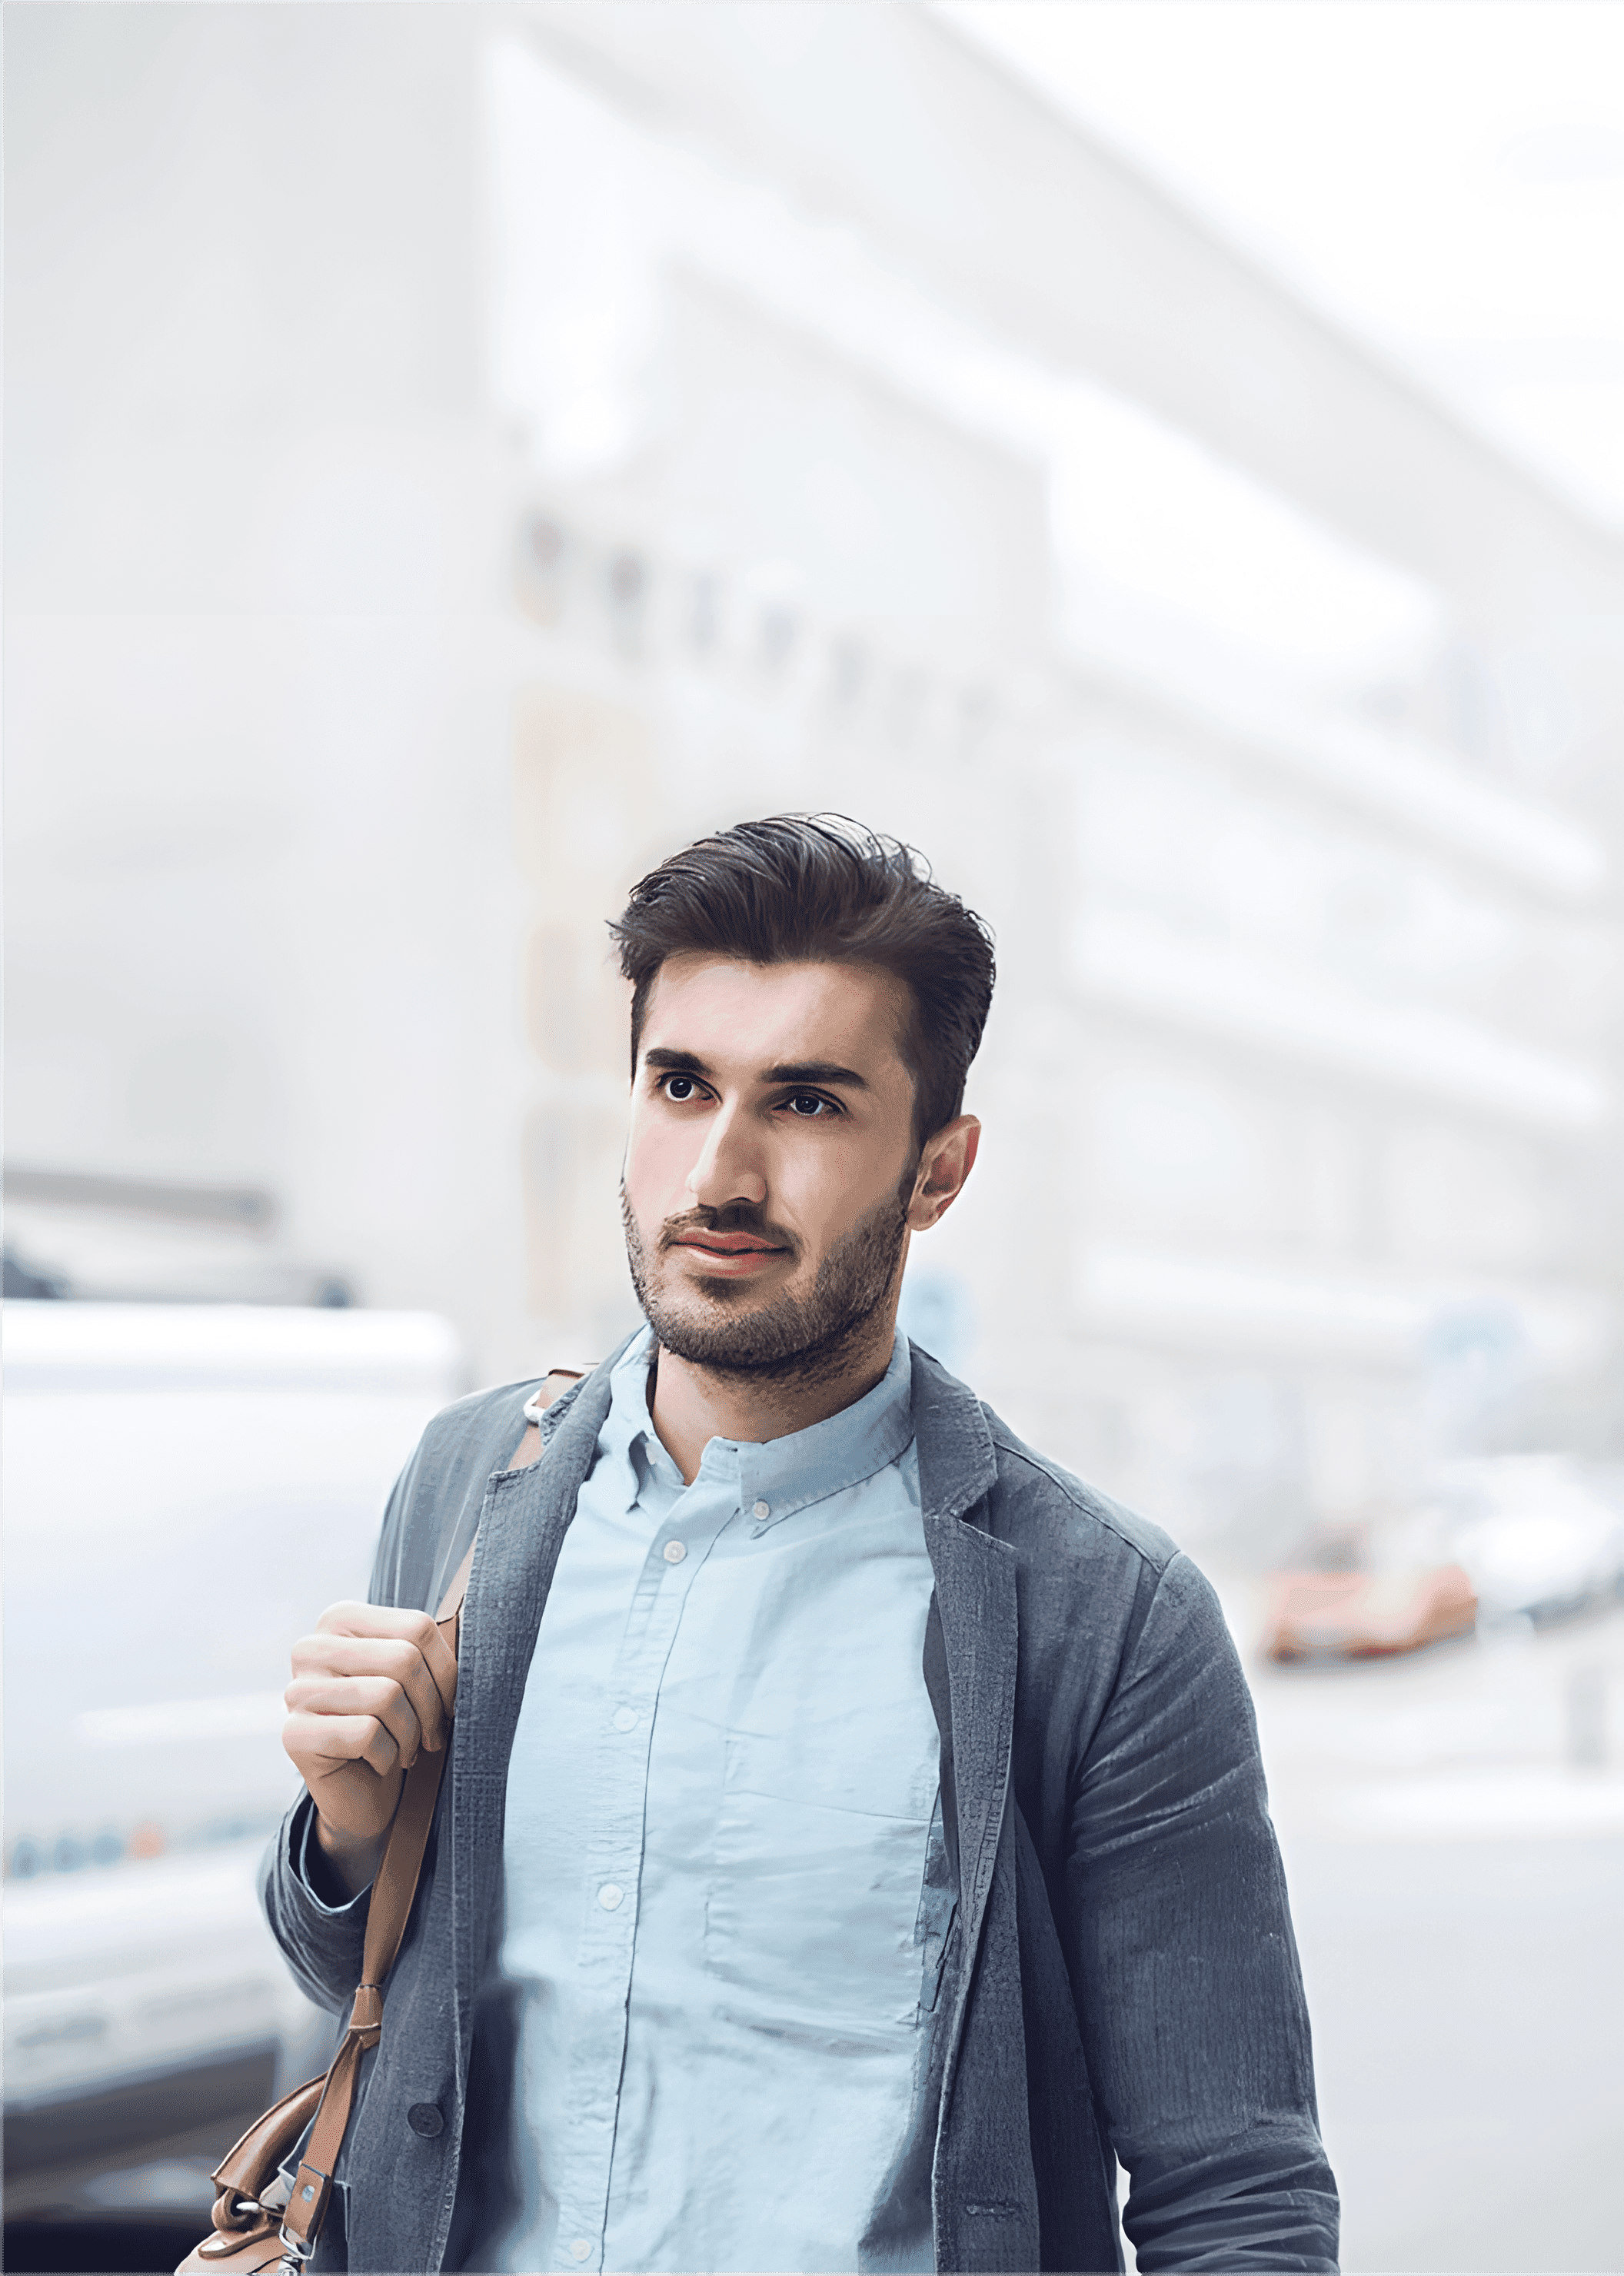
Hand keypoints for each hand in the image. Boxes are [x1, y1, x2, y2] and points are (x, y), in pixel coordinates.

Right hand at [282, 1603, 458, 1898]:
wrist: (362, 1793)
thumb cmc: (394, 1727)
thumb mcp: (413, 1679)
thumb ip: (428, 1652)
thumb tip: (477, 1639)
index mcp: (340, 1619)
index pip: (417, 1627)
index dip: (447, 1672)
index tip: (450, 1704)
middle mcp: (311, 1648)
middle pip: (403, 1659)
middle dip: (431, 1706)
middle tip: (431, 1735)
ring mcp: (297, 1691)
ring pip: (387, 1696)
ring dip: (410, 1735)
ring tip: (405, 1749)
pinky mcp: (294, 1734)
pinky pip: (367, 1734)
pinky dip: (387, 1756)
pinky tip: (379, 1763)